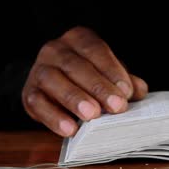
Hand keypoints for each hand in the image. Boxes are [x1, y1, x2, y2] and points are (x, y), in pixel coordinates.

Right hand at [22, 26, 147, 136]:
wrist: (55, 84)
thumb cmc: (89, 76)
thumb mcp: (109, 73)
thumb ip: (125, 80)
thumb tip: (140, 90)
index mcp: (78, 39)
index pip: (95, 50)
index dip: (112, 70)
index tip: (126, 91)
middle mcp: (55, 49)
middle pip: (75, 65)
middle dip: (98, 87)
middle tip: (116, 106)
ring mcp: (39, 69)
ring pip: (53, 81)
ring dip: (74, 99)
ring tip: (92, 115)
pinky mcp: (28, 93)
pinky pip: (38, 103)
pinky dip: (54, 117)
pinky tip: (70, 129)